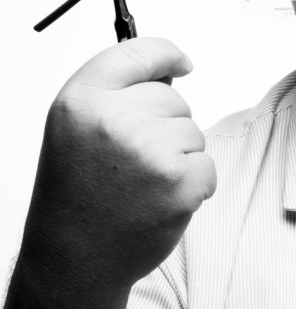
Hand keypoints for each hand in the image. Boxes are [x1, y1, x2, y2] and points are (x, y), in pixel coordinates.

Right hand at [25, 38, 216, 289]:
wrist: (76, 257)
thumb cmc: (77, 193)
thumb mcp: (75, 128)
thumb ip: (115, 92)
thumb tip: (173, 68)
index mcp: (82, 100)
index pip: (137, 51)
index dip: (166, 55)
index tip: (181, 63)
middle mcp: (113, 121)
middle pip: (173, 97)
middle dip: (164, 124)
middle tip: (131, 160)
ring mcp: (149, 152)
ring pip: (192, 132)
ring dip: (179, 155)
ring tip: (142, 183)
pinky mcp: (179, 184)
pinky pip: (207, 166)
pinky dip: (193, 184)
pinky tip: (159, 200)